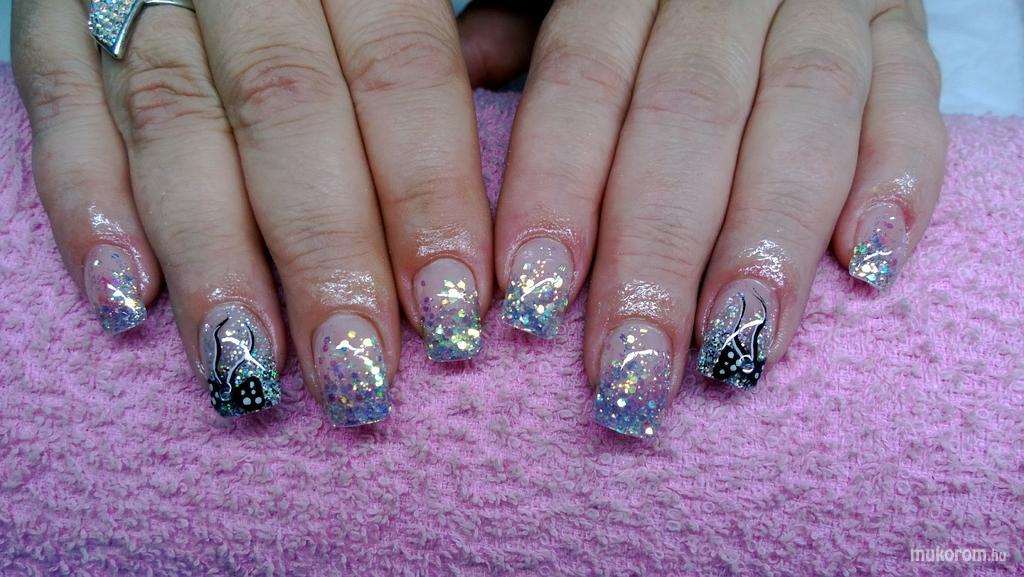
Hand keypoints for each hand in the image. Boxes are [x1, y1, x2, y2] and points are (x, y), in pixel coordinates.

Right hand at [13, 0, 492, 422]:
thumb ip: (468, 15)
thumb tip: (506, 76)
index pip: (400, 73)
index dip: (428, 195)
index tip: (453, 310)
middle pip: (289, 114)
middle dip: (325, 255)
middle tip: (357, 372)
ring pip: (174, 125)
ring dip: (212, 260)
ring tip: (248, 366)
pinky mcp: (53, 13)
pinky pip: (58, 104)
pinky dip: (84, 201)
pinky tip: (126, 298)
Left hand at [461, 0, 944, 436]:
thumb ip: (520, 32)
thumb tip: (463, 82)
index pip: (583, 81)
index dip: (556, 190)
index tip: (533, 302)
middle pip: (687, 118)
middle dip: (657, 254)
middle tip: (634, 371)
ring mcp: (825, 4)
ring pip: (802, 116)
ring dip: (771, 239)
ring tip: (737, 345)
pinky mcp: (903, 33)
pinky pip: (913, 102)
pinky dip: (900, 181)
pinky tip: (868, 264)